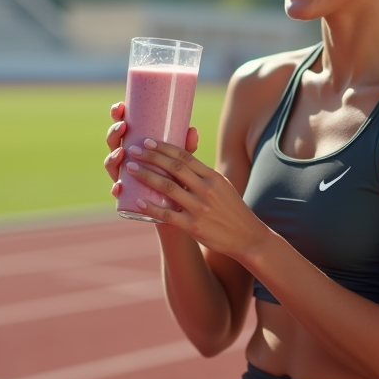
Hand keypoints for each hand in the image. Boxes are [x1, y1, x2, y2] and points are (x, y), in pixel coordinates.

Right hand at [104, 102, 199, 198]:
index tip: (121, 105)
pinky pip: (117, 192)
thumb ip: (186, 147)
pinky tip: (119, 187)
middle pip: (113, 142)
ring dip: (112, 157)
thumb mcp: (182, 158)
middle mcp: (125, 158)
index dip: (117, 115)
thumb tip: (192, 129)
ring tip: (121, 153)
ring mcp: (124, 175)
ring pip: (111, 165)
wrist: (177, 203)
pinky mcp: (127, 194)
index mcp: (133, 143)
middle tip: (123, 126)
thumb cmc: (176, 175)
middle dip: (114, 132)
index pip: (122, 125)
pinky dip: (116, 189)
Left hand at [125, 138, 270, 259]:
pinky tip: (138, 201)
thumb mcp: (222, 186)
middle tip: (134, 150)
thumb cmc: (232, 209)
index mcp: (213, 176)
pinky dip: (151, 207)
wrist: (247, 237)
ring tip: (131, 169)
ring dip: (146, 176)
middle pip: (174, 167)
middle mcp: (206, 189)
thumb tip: (182, 161)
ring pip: (167, 187)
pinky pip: (167, 214)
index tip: (148, 141)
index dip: (164, 147)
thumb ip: (203, 174)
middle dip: (151, 157)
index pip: (185, 156)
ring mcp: (199, 207)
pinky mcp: (193, 226)